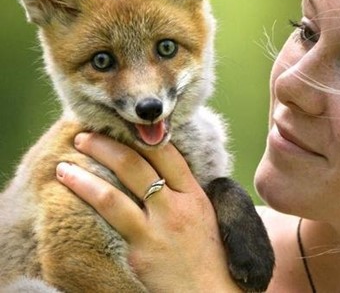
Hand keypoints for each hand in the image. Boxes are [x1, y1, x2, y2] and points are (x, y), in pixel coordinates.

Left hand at [56, 132, 241, 291]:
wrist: (210, 291)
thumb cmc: (209, 254)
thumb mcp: (206, 215)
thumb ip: (185, 191)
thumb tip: (161, 170)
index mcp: (194, 195)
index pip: (166, 155)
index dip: (141, 138)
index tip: (121, 129)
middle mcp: (175, 208)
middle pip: (136, 166)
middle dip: (106, 146)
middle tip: (83, 137)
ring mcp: (156, 230)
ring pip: (113, 195)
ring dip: (84, 177)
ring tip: (64, 167)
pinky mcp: (139, 252)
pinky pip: (110, 222)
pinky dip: (89, 203)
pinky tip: (73, 197)